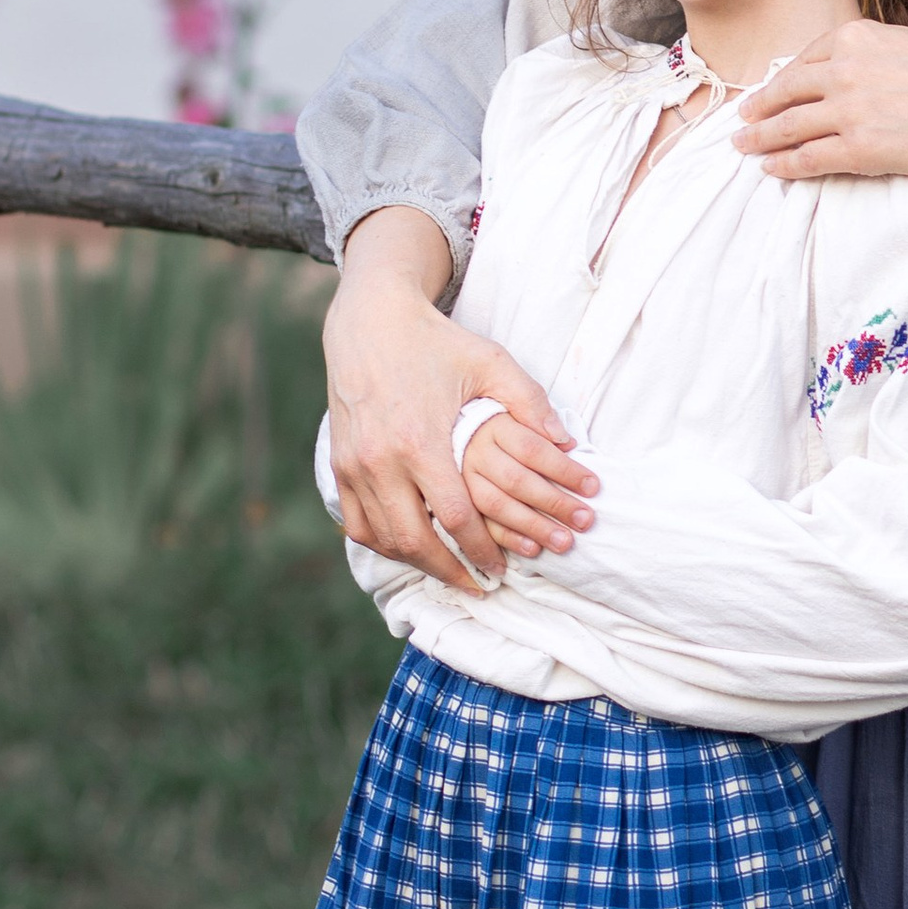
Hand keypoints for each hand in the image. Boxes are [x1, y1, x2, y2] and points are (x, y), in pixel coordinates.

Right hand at [324, 208, 597, 586]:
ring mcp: (355, 466)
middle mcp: (382, 461)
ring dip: (418, 564)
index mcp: (422, 442)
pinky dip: (382, 543)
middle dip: (451, 571)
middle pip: (416, 541)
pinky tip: (409, 549)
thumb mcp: (490, 362)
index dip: (480, 550)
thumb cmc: (436, 343)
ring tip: (450, 574)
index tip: (502, 569)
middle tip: (479, 586)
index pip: (455, 518)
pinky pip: (357, 523)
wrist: (370, 321)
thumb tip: (569, 444)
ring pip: (384, 539)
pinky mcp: (339, 465)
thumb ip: (530, 403)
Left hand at [735, 21, 907, 183]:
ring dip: (761, 139)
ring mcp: (850, 109)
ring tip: (744, 147)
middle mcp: (846, 69)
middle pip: (786, 92)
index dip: (779, 82)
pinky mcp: (861, 148)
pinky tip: (772, 169)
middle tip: (741, 121)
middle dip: (758, 109)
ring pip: (789, 126)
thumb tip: (845, 74)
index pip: (803, 61)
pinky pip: (808, 158)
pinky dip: (784, 165)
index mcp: (856, 37)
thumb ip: (870, 56)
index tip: (766, 94)